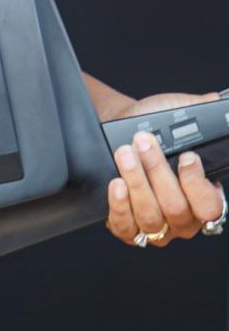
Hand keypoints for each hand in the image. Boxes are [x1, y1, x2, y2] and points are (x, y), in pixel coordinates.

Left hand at [105, 91, 224, 248]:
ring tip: (125, 154)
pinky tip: (116, 184)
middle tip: (143, 143)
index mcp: (204, 198)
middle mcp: (183, 219)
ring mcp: (156, 227)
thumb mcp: (177, 117)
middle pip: (176, 208)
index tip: (185, 157)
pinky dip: (120, 206)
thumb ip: (199, 111)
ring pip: (151, 216)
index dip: (197, 184)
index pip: (210, 206)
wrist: (122, 131)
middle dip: (158, 172)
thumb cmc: (154, 127)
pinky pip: (126, 227)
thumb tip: (214, 100)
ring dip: (136, 182)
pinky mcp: (129, 230)